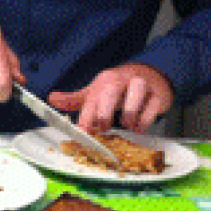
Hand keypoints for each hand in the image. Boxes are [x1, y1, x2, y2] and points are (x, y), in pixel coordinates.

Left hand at [50, 63, 173, 133]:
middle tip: (104, 127)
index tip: (84, 134)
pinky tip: (138, 126)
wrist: (151, 75)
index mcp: (105, 81)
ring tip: (126, 125)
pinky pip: (152, 108)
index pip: (92, 100)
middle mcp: (122, 80)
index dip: (86, 120)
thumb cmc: (119, 89)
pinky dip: (144, 121)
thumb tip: (51, 99)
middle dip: (104, 113)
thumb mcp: (96, 92)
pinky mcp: (158, 95)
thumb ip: (74, 99)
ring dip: (128, 115)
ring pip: (135, 95)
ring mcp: (142, 85)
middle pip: (110, 91)